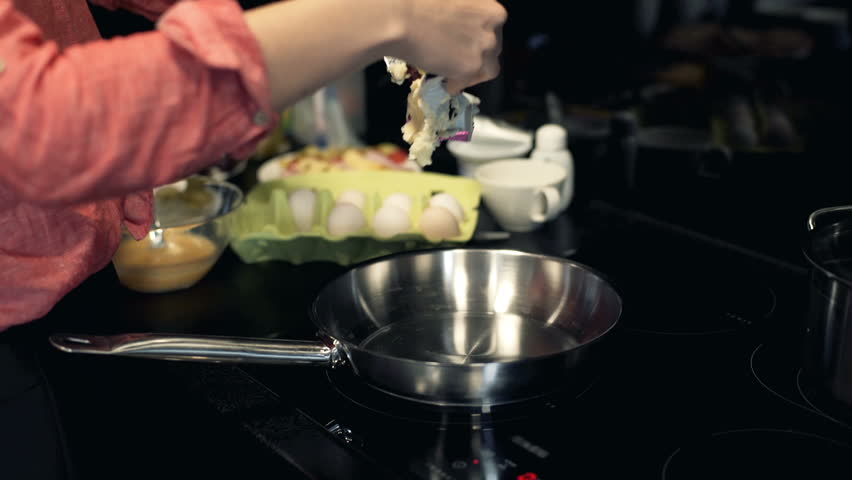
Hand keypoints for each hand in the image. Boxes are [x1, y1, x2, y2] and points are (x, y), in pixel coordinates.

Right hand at [389, 0, 506, 92]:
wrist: (401, 18)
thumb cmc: (417, 1)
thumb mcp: (451, 0)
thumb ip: (465, 11)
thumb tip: (458, 27)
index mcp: (491, 8)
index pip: (495, 26)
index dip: (479, 36)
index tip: (466, 41)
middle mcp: (494, 27)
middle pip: (493, 47)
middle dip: (478, 54)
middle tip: (458, 58)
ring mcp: (485, 47)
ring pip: (489, 68)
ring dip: (473, 73)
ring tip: (455, 74)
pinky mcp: (471, 67)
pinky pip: (468, 82)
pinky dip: (456, 84)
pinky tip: (444, 81)